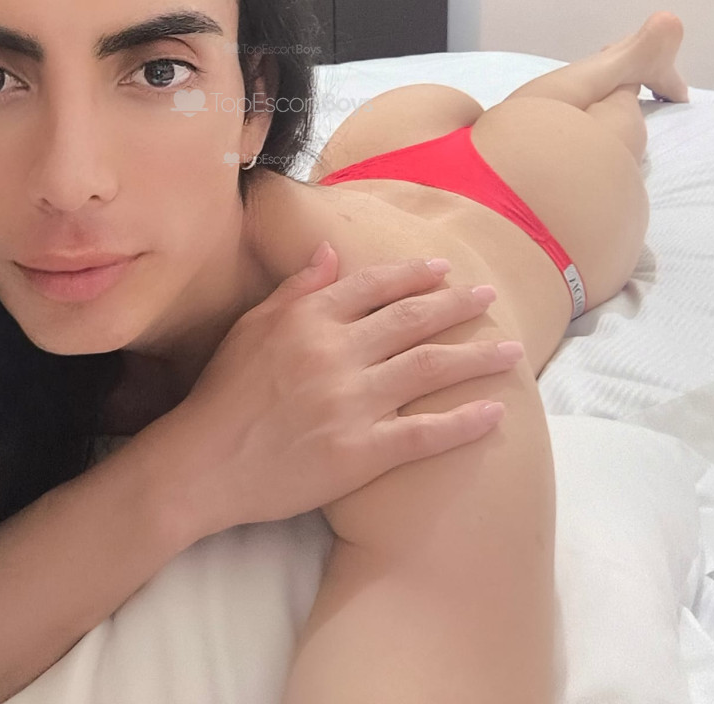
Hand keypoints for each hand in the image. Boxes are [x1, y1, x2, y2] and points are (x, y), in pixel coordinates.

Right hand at [159, 242, 518, 534]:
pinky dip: (463, 423)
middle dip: (457, 305)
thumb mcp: (251, 326)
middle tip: (488, 297)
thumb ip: (296, 288)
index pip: (374, 285)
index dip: (414, 275)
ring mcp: (351, 403)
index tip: (444, 270)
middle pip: (412, 320)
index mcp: (309, 319)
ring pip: (429, 369)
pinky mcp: (359, 452)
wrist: (202, 463)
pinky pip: (423, 434)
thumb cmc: (223, 393)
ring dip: (476, 357)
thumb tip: (330, 250)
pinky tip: (495, 413)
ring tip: (511, 351)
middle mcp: (336, 353)